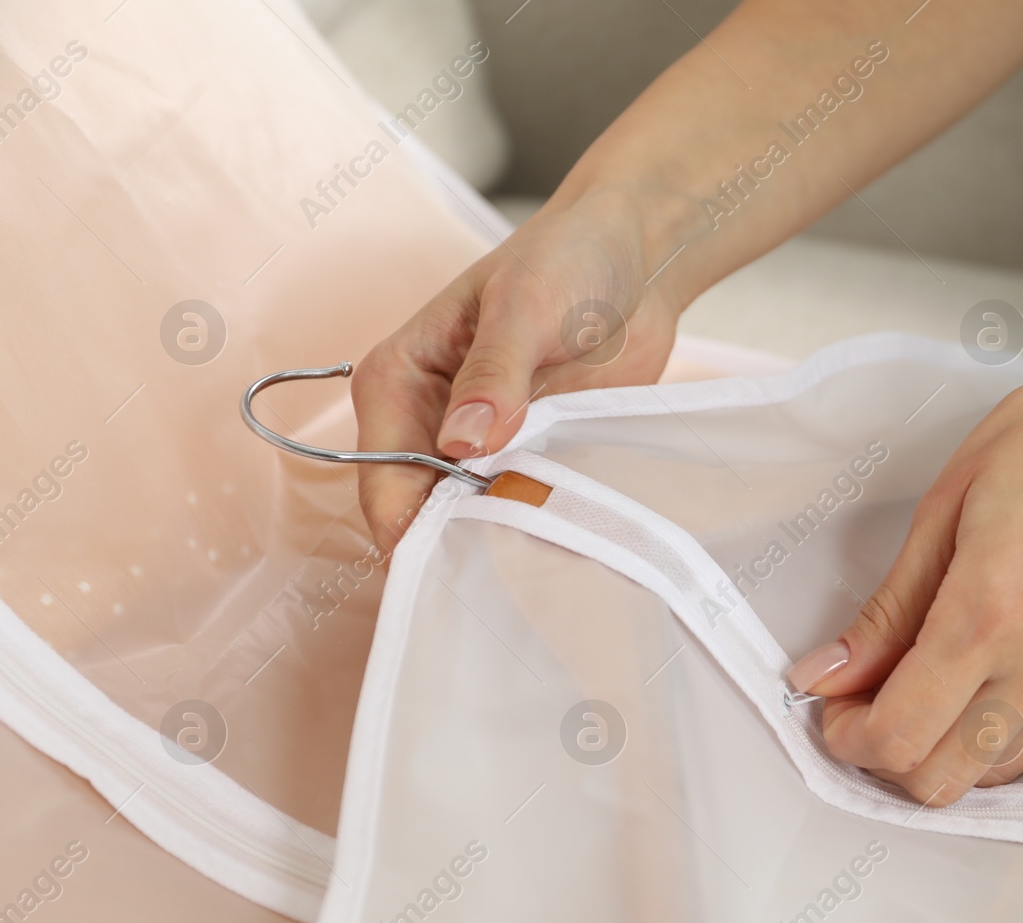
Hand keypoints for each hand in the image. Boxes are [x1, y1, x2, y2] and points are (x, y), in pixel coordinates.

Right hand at [351, 188, 686, 550]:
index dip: (412, 528)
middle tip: (514, 563)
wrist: (638, 258)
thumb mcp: (526, 305)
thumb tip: (463, 443)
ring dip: (508, 541)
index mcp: (399, 380)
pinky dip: (545, 528)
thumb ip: (494, 374)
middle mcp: (429, 423)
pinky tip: (575, 541)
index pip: (384, 477)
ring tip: (548, 554)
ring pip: (476, 522)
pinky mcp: (532, 459)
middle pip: (424, 514)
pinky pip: (528, 510)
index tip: (460, 559)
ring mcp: (483, 448)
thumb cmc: (566, 259)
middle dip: (462, 544)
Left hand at [788, 307, 1022, 806]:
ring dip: (944, 749)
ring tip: (927, 686)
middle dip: (888, 755)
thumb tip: (828, 674)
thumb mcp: (943, 509)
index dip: (848, 736)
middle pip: (942, 779)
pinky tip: (986, 676)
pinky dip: (998, 733)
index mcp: (990, 609)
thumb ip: (886, 611)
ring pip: (993, 774)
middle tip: (869, 702)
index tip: (835, 706)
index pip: (900, 735)